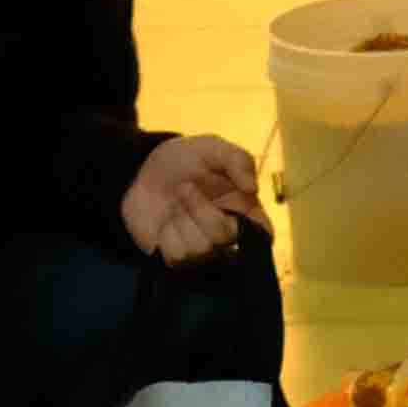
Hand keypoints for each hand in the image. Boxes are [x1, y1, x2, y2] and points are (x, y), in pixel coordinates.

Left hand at [121, 134, 266, 264]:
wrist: (144, 170)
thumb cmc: (186, 160)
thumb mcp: (212, 148)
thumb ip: (238, 160)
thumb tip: (252, 188)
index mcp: (244, 209)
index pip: (263, 233)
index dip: (255, 228)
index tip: (234, 207)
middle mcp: (226, 234)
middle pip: (224, 237)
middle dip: (200, 208)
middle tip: (185, 187)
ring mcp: (202, 249)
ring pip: (199, 248)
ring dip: (181, 218)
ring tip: (175, 202)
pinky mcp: (178, 258)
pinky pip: (176, 255)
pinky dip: (166, 234)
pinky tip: (165, 222)